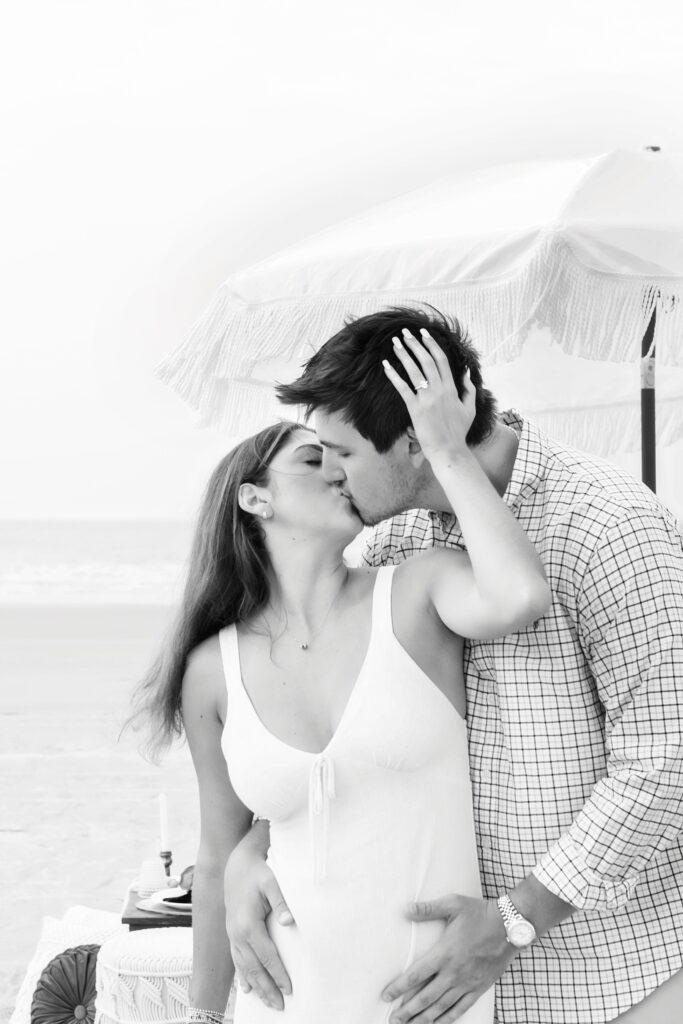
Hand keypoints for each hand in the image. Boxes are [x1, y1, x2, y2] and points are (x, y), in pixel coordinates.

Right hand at [224, 836, 294, 1009]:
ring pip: (244, 967)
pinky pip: (236, 959)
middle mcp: (237, 934)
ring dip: (256, 987)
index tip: (290, 989)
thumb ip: (281, 902)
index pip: (267, 956)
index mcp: (248, 925)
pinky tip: (247, 989)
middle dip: (267, 989)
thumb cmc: (258, 872)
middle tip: (280, 1006)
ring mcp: (232, 935)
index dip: (278, 974)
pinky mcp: (231, 933)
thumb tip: (288, 922)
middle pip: (254, 968)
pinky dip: (242, 976)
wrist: (236, 864)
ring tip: (268, 1003)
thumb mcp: (272, 882)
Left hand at [381, 894, 515, 1022]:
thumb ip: (428, 909)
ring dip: (424, 1018)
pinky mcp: (479, 988)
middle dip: (407, 1010)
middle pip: (425, 997)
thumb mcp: (452, 904)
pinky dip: (447, 1019)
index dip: (399, 987)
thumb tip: (405, 909)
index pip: (416, 975)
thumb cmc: (479, 913)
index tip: (386, 995)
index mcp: (444, 953)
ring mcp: (467, 983)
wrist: (510, 925)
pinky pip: (460, 1008)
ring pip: (441, 1007)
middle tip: (392, 1019)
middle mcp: (454, 973)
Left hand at [382, 328, 475, 462]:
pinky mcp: (415, 409)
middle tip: (405, 333)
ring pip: (414, 370)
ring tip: (395, 343)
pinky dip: (394, 375)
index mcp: (452, 388)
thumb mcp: (470, 409)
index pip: (441, 360)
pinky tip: (386, 365)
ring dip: (404, 354)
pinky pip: (403, 388)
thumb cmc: (458, 432)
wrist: (449, 450)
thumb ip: (469, 390)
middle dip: (415, 344)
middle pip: (426, 360)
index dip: (432, 344)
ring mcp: (427, 399)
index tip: (424, 333)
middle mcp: (440, 390)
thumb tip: (466, 374)